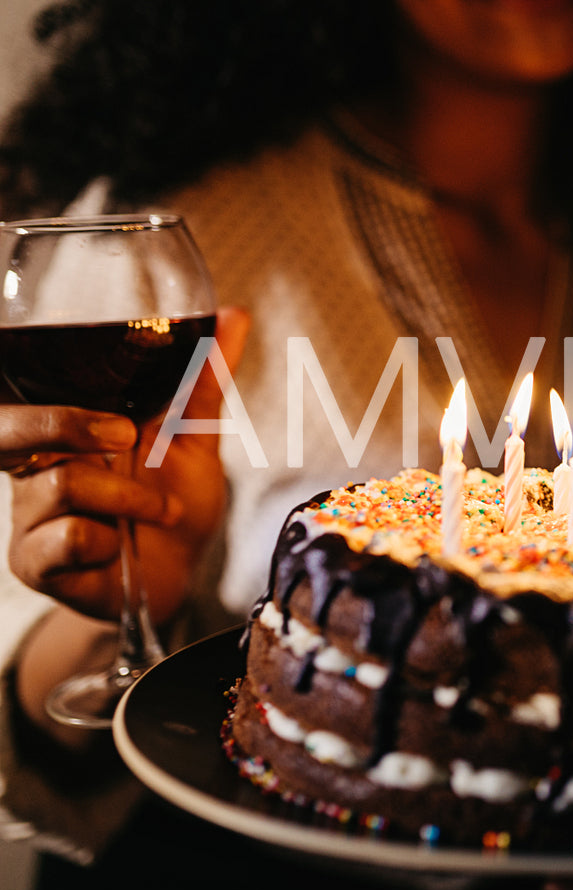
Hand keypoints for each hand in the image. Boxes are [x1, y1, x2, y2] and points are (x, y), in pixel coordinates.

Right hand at [6, 306, 249, 625]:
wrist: (181, 575)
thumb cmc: (175, 501)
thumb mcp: (193, 436)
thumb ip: (205, 378)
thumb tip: (234, 314)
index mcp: (62, 432)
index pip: (20, 391)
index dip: (42, 387)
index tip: (111, 401)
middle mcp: (34, 468)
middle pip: (7, 428)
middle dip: (63, 423)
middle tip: (125, 435)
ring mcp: (29, 516)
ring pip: (59, 484)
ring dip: (129, 497)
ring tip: (162, 511)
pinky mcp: (35, 562)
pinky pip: (64, 538)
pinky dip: (107, 540)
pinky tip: (121, 548)